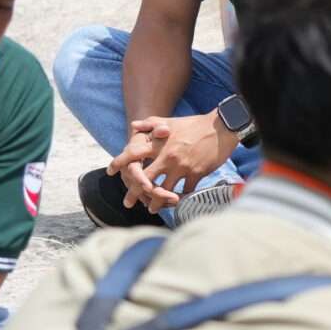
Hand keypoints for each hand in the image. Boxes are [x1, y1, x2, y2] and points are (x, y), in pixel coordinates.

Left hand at [112, 114, 236, 207]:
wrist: (220, 127)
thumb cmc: (194, 124)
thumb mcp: (170, 121)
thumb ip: (150, 124)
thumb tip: (133, 126)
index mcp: (159, 144)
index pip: (133, 155)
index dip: (119, 163)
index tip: (110, 171)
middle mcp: (167, 157)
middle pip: (145, 180)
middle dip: (134, 194)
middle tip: (128, 203)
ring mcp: (182, 167)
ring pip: (164, 190)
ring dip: (157, 202)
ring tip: (152, 208)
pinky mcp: (196, 174)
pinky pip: (185, 191)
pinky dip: (180, 197)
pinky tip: (176, 202)